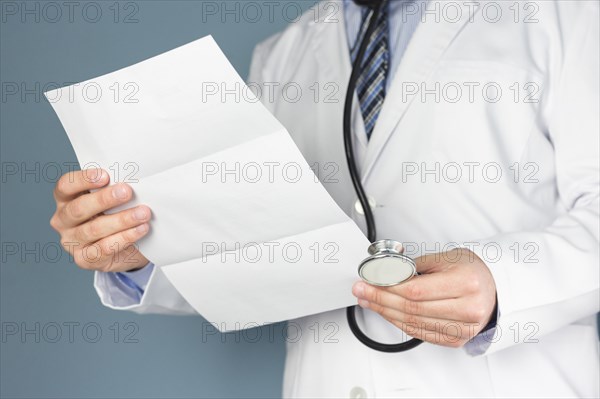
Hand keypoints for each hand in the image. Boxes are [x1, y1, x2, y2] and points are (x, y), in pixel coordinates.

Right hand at [50, 169, 150, 272]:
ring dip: (121, 220)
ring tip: (143, 213)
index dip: (83, 180)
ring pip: (94, 229)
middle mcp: (63, 221)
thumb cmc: (116, 214)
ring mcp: (71, 242)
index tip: (106, 176)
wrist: (127, 247)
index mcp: (65, 200)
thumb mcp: (112, 200)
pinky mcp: (84, 259)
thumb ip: (113, 189)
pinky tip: (140, 229)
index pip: (65, 186)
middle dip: (104, 199)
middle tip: (127, 192)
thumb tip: (133, 180)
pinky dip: (125, 237)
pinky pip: (104, 248)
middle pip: (79, 208)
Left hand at [352, 248, 496, 346]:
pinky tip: (386, 313)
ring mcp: (463, 328)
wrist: (496, 289)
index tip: (368, 281)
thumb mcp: (447, 258)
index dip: (387, 288)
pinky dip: (399, 323)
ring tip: (369, 301)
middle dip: (380, 299)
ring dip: (385, 312)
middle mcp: (467, 308)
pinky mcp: (456, 339)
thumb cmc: (472, 271)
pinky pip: (420, 333)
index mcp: (466, 283)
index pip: (415, 291)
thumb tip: (385, 272)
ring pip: (412, 323)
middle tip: (362, 291)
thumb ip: (415, 265)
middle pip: (411, 308)